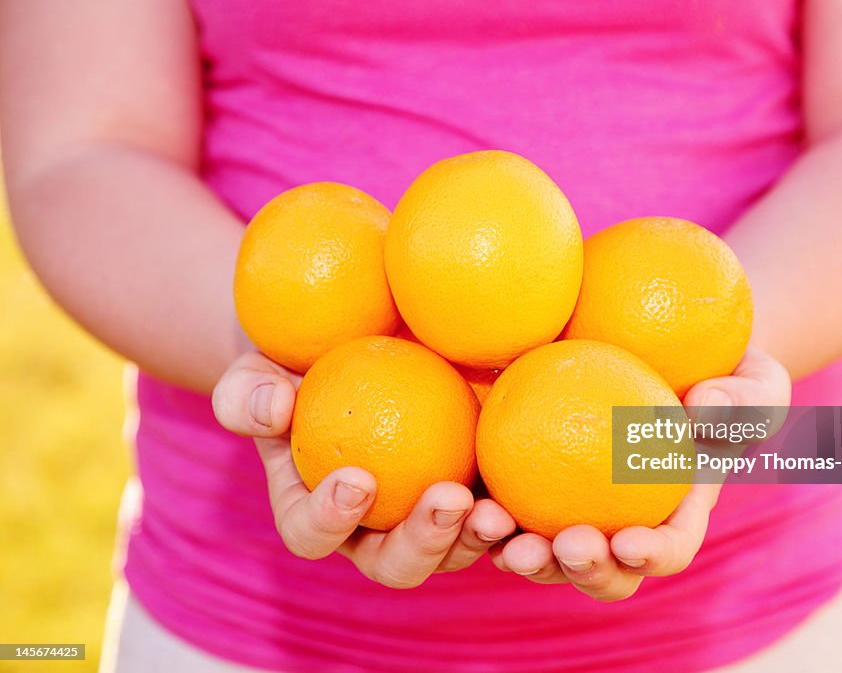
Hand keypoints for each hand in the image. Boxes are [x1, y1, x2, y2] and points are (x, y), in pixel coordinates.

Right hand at [211, 352, 516, 587]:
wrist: (361, 338)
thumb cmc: (300, 359)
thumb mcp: (262, 368)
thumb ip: (249, 392)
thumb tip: (273, 409)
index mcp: (316, 510)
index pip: (314, 532)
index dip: (331, 519)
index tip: (357, 479)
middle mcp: (375, 529)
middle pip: (396, 562)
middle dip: (422, 543)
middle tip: (448, 500)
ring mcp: (430, 515)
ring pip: (457, 550)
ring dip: (479, 538)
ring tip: (499, 509)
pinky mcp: (477, 492)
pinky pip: (500, 511)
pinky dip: (519, 512)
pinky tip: (533, 489)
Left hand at [489, 347, 790, 600]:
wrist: (662, 345)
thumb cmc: (723, 369)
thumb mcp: (754, 379)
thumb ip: (742, 399)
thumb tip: (704, 412)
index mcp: (673, 513)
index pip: (667, 548)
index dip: (650, 557)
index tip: (629, 542)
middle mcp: (619, 522)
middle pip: (600, 569)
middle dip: (579, 570)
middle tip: (563, 545)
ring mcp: (569, 504)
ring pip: (540, 546)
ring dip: (516, 548)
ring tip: (495, 524)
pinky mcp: (527, 478)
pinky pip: (502, 499)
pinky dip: (481, 503)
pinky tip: (460, 486)